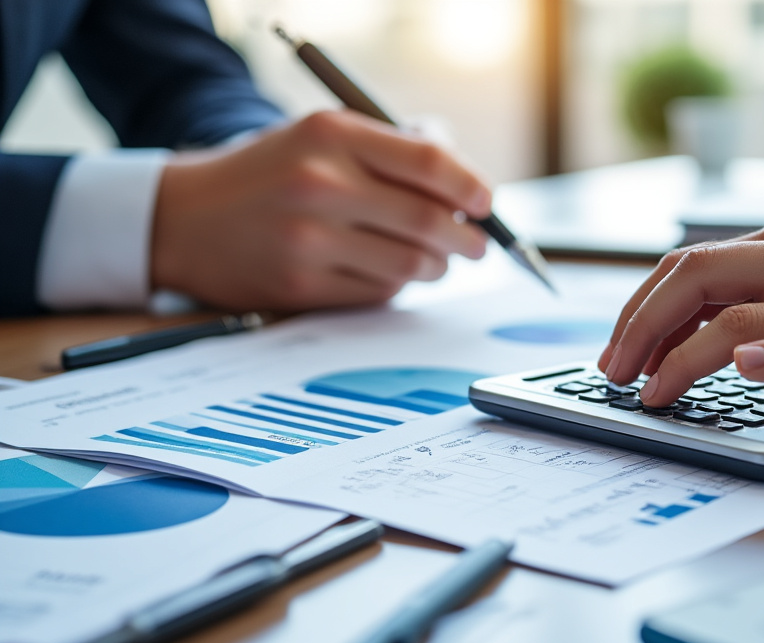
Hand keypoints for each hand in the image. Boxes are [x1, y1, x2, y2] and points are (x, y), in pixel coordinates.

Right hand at [150, 110, 491, 309]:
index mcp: (331, 134)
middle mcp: (320, 182)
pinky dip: (397, 286)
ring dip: (436, 267)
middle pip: (429, 219)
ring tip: (435, 261)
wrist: (183, 218)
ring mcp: (308, 238)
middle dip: (467, 238)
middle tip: (476, 245)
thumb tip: (465, 186)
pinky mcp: (301, 284)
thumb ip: (389, 151)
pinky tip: (389, 275)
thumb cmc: (267, 175)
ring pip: (410, 263)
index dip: (471, 188)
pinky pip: (378, 292)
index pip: (429, 162)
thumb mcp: (319, 137)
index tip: (485, 204)